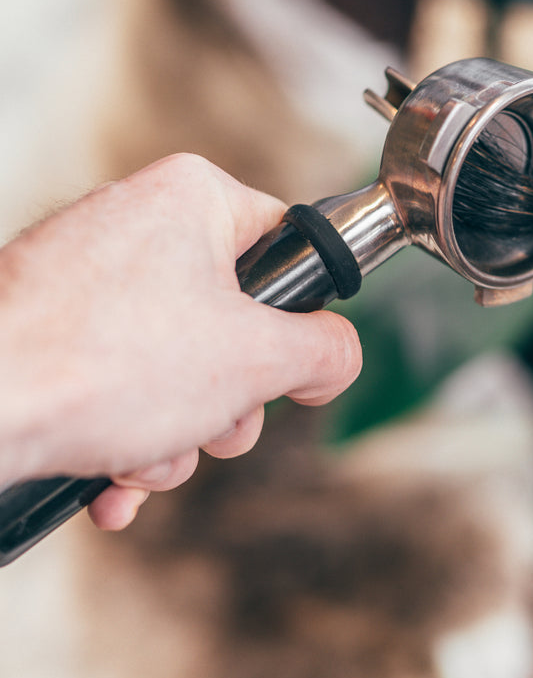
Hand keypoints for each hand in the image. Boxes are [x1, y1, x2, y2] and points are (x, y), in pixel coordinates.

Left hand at [0, 154, 360, 529]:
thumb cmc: (100, 364)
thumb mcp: (256, 359)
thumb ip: (327, 352)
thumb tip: (337, 357)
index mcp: (192, 199)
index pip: (287, 246)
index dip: (302, 318)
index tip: (293, 368)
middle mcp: (137, 224)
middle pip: (232, 317)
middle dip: (230, 398)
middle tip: (218, 427)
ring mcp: (87, 275)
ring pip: (175, 360)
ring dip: (177, 430)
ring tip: (145, 457)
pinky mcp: (50, 324)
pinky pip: (118, 376)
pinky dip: (126, 433)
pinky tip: (111, 478)